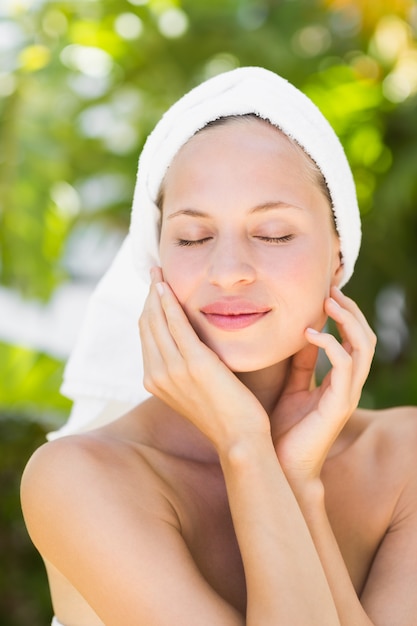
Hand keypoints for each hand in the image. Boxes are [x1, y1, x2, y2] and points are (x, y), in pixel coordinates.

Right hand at [139, 268, 268, 450]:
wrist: (239, 438)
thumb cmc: (224, 414)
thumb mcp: (195, 389)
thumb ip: (185, 368)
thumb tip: (188, 347)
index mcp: (154, 381)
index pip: (146, 335)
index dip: (149, 308)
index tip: (155, 289)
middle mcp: (156, 375)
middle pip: (146, 324)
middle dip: (149, 296)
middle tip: (155, 273)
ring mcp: (172, 370)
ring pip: (156, 320)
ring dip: (156, 293)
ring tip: (160, 273)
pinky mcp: (193, 364)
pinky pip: (175, 325)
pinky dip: (169, 303)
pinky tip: (168, 287)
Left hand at [271, 287, 375, 486]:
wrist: (278, 466)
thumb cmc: (282, 429)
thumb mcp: (291, 386)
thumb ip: (301, 363)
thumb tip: (302, 333)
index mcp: (338, 380)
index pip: (353, 339)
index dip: (345, 314)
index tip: (326, 291)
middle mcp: (348, 385)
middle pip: (365, 338)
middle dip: (351, 310)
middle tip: (331, 289)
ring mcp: (346, 395)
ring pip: (363, 347)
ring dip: (348, 320)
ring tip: (328, 302)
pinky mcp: (338, 405)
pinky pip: (346, 367)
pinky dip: (332, 345)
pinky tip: (310, 334)